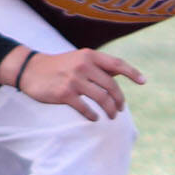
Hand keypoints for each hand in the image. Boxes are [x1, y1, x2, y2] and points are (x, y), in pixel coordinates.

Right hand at [7, 47, 145, 120]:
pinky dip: (93, 115)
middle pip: (111, 86)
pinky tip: (95, 118)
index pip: (117, 64)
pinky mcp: (64, 94)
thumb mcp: (80, 59)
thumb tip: (123, 72)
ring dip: (110, 110)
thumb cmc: (60, 65)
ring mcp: (74, 80)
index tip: (143, 82)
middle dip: (119, 100)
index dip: (133, 73)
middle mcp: (84, 66)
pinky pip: (85, 108)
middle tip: (120, 108)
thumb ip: (100, 66)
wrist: (30, 70)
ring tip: (112, 115)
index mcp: (90, 56)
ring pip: (102, 98)